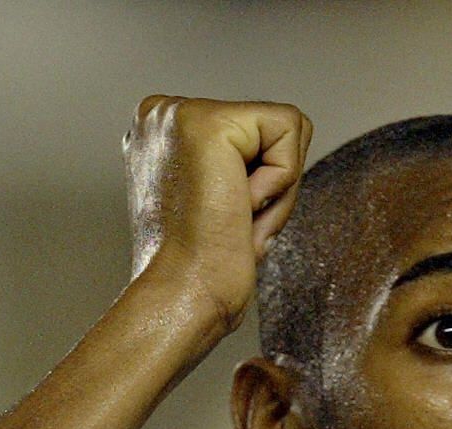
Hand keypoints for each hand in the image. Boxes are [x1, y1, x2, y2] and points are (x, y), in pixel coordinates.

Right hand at [123, 95, 314, 334]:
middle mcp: (162, 112)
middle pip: (275, 128)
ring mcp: (179, 111)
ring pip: (288, 128)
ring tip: (233, 216)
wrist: (183, 295)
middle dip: (275, 184)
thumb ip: (233, 165)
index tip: (224, 218)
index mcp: (161, 131)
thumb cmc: (202, 267)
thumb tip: (267, 159)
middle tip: (232, 222)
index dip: (262, 184)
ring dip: (279, 187)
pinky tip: (239, 206)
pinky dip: (282, 180)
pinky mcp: (209, 122)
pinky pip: (290, 128)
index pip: (254, 133)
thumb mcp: (215, 200)